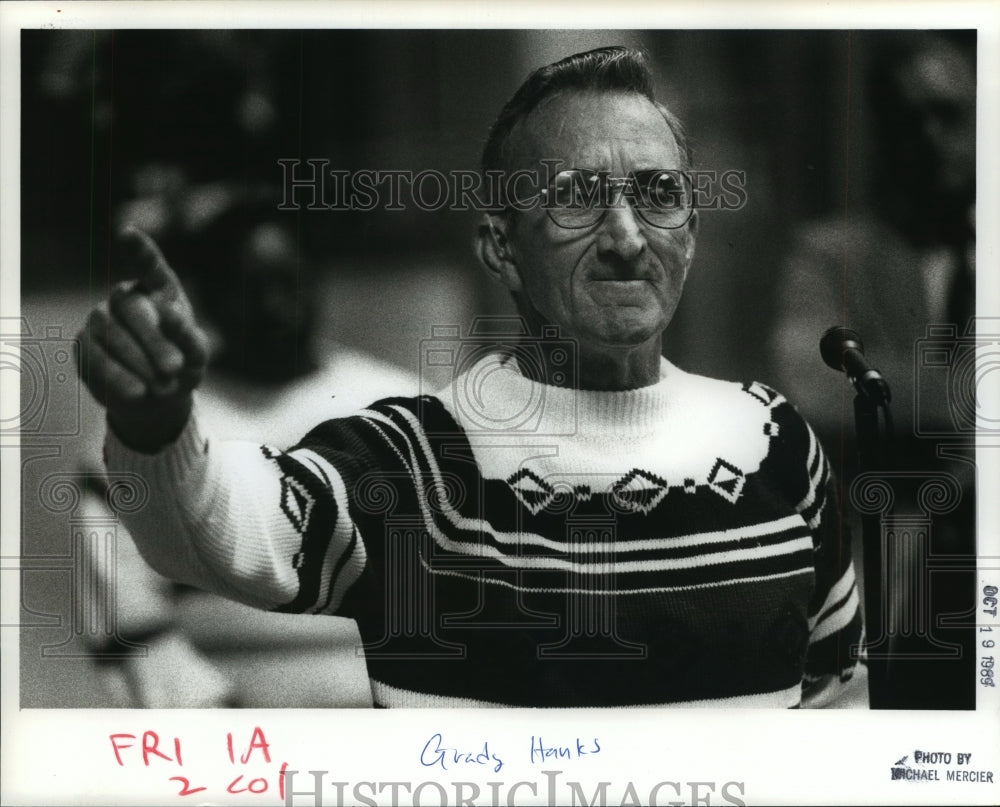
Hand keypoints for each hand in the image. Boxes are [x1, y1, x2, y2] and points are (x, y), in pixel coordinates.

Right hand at [78, 226, 209, 452]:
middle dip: (154, 339)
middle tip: (176, 367)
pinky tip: (137, 393)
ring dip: (140, 362)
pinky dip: (118, 376)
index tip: (128, 234)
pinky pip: (95, 357)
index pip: (148, 264)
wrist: (158, 397)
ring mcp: (100, 319)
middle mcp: (124, 297)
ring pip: (112, 334)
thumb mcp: (197, 354)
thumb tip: (169, 315)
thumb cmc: (183, 365)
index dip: (139, 250)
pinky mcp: (83, 346)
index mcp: (158, 289)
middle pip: (132, 308)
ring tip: (165, 387)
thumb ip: (189, 336)